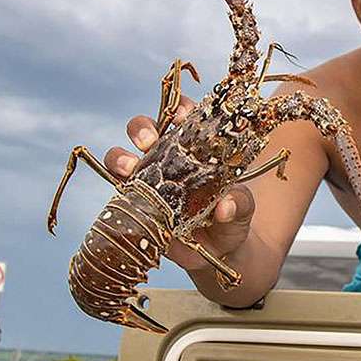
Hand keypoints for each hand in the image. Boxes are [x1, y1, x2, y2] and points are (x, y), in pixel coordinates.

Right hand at [104, 96, 255, 271]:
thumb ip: (239, 203)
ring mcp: (146, 181)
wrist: (219, 251)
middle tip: (149, 141)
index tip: (181, 116)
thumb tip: (225, 207)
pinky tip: (125, 195)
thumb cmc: (232, 218)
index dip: (178, 109)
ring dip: (120, 158)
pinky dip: (117, 191)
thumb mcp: (243, 208)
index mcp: (193, 146)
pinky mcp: (134, 206)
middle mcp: (165, 157)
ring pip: (120, 157)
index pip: (182, 115)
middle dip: (142, 128)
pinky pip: (117, 194)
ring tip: (130, 168)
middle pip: (143, 129)